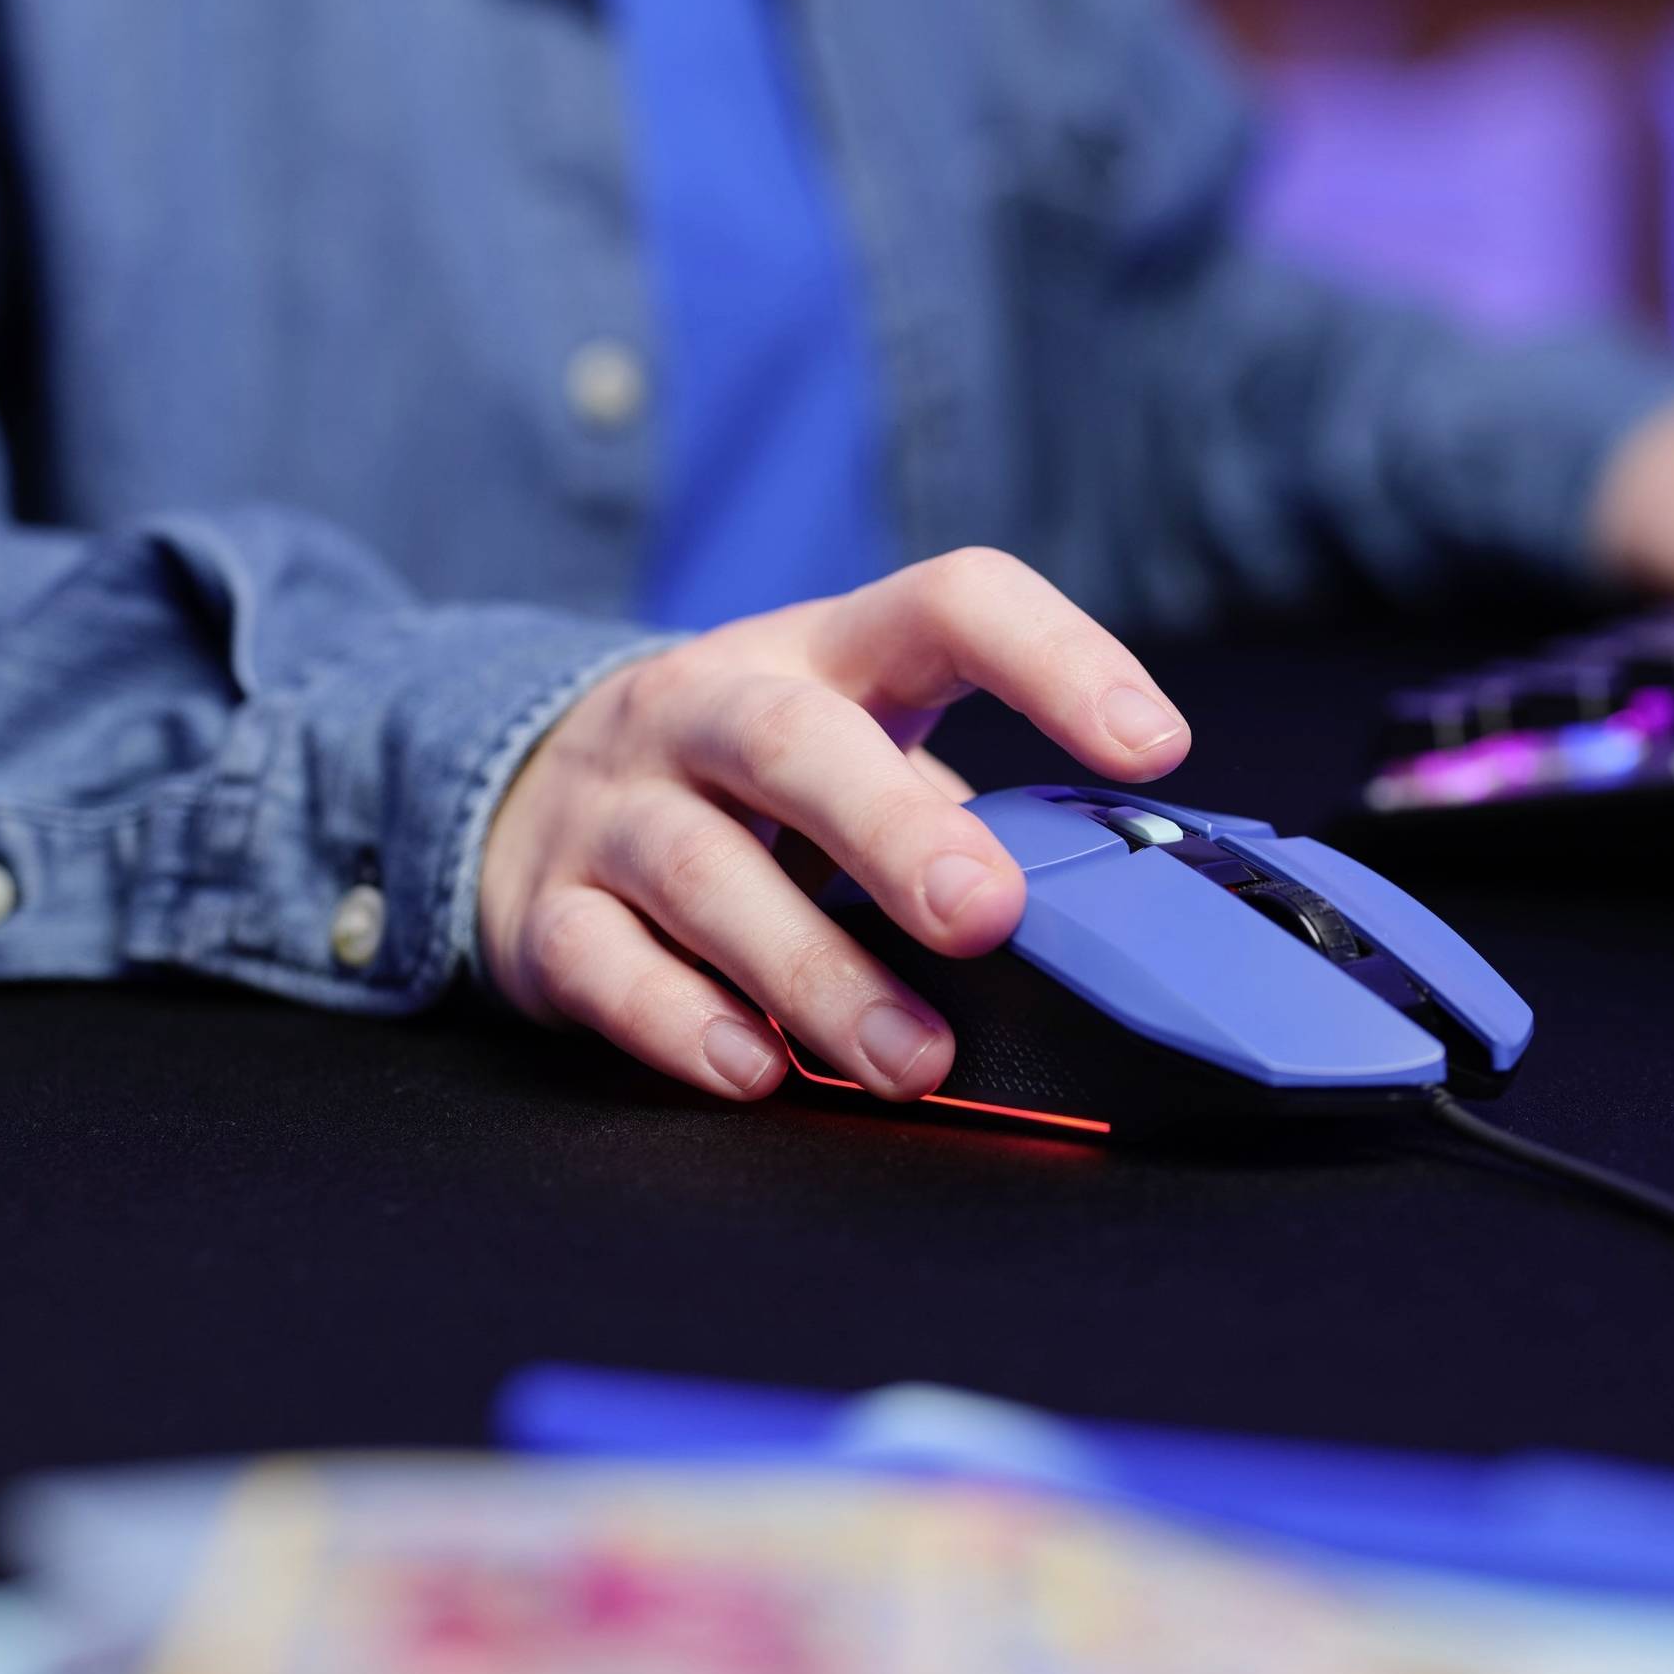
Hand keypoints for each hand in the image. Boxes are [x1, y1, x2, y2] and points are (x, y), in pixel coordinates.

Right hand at [477, 550, 1190, 1102]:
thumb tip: (1111, 919)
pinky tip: (756, 1070)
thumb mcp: (861, 751)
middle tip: (988, 915)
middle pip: (793, 740)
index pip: (948, 603)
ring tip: (911, 1060)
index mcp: (827, 651)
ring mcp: (614, 805)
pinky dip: (682, 1023)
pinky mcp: (543, 911)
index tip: (1153, 747)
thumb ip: (966, 816)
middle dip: (892, 830)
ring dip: (814, 973)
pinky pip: (604, 965)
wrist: (521, 790)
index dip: (1055, 659)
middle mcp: (708, 707)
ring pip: (701, 871)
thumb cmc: (756, 789)